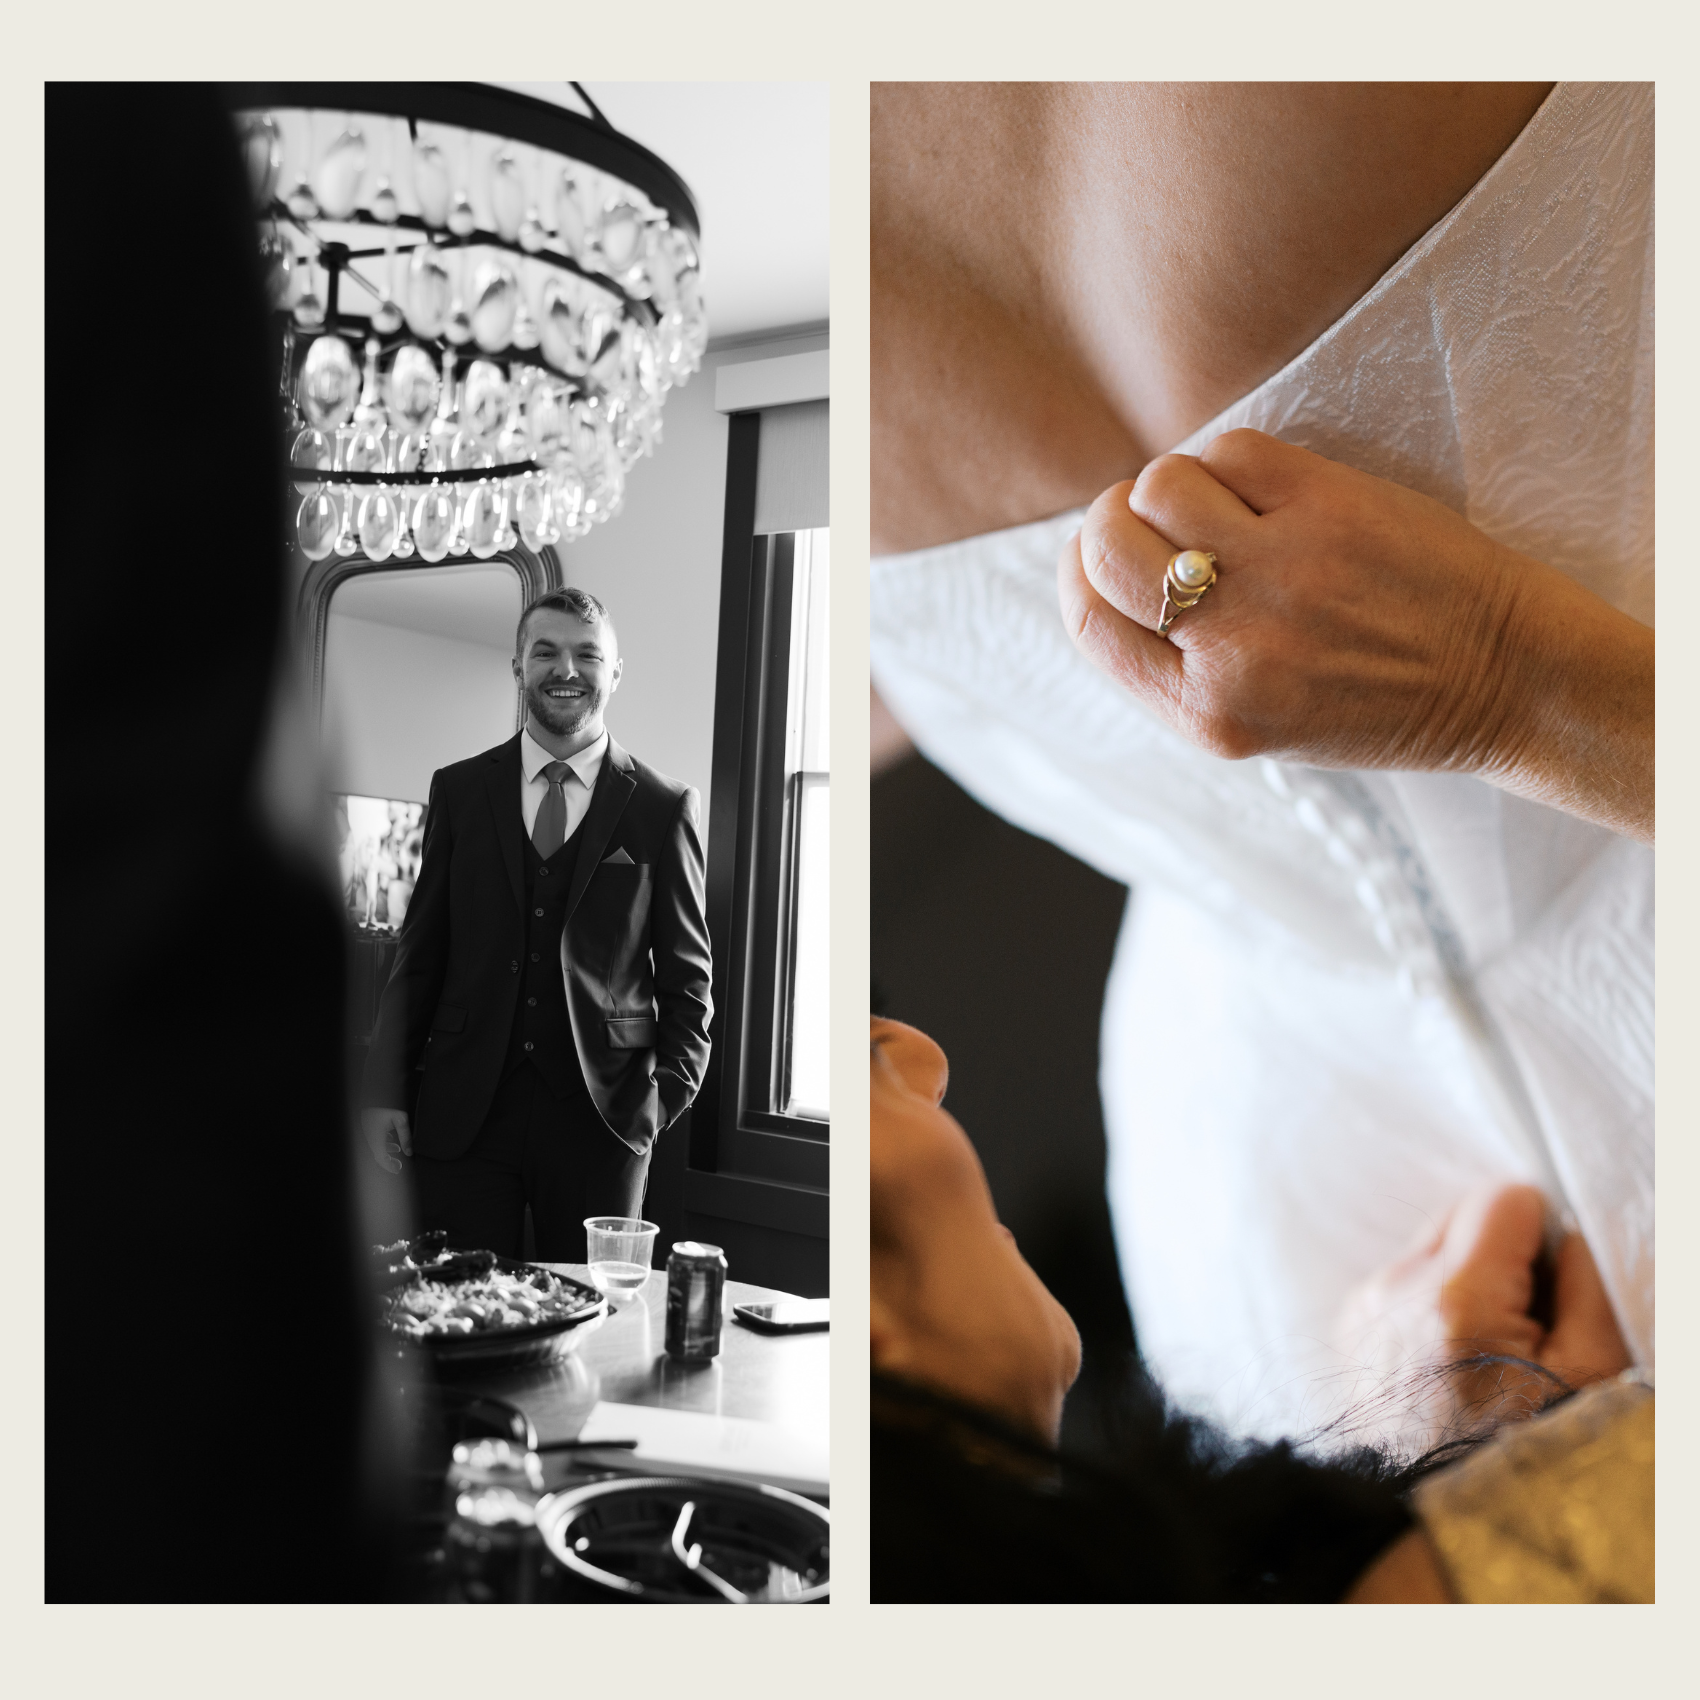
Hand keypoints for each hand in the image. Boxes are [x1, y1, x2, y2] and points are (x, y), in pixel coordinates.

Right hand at [362, 1107, 412, 1173]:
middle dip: (388, 1161)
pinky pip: (376, 1140)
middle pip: (378, 1155)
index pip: (380, 1158)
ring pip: (377, 1147)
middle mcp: (370, 1137)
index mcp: (376, 1138)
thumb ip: (405, 1136)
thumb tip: (409, 1153)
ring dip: (387, 1152)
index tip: (397, 1170)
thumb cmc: (386, 1104)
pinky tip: (392, 1141)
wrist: (375, 1092)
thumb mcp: (400, 1119)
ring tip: (397, 1151)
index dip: (388, 1166)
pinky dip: (384, 1143)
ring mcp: (368, 1132)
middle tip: (397, 1167)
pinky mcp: (369, 1126)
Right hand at [1057, 430, 1652, 840]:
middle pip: (1107, 548)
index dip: (1080, 571)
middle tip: (1150, 519)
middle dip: (1113, 519)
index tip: (1099, 553)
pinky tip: (1269, 489)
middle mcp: (1233, 651)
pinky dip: (1231, 459)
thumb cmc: (1378, 701)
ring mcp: (1281, 574)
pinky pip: (1228, 451)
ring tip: (1217, 503)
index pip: (1089, 622)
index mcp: (1206, 714)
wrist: (1506, 681)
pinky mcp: (1329, 508)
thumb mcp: (1253, 721)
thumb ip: (1175, 667)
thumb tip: (1102, 570)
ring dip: (1173, 483)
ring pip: (1158, 488)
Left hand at [1337, 1183, 1631, 1432]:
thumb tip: (1565, 1230)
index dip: (1542, 1235)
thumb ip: (1585, 1284)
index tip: (1552, 1290)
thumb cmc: (1524, 1456)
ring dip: (1468, 1279)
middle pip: (1460, 1213)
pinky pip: (1403, 1285)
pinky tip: (1455, 1362)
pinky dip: (1435, 1306)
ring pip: (1430, 1247)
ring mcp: (1364, 1308)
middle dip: (1503, 1254)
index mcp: (1455, 1297)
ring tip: (1490, 1353)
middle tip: (1528, 1326)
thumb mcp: (1589, 1373)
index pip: (1502, 1200)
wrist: (1443, 1525)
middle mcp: (1394, 1290)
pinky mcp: (1351, 1329)